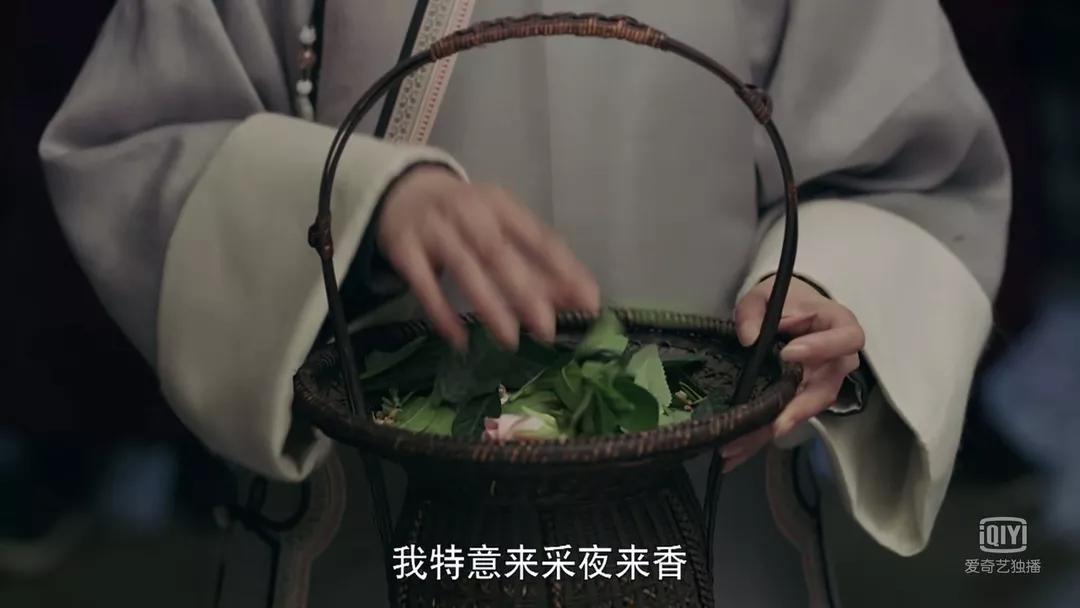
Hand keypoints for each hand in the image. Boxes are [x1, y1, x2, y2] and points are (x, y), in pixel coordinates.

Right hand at [377, 165, 599, 350]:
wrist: (403, 192)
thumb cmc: (467, 217)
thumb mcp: (502, 226)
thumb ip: (537, 261)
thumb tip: (580, 300)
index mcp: (501, 205)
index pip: (538, 236)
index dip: (564, 269)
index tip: (587, 301)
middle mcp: (468, 212)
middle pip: (499, 252)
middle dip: (526, 291)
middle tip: (548, 328)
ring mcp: (434, 229)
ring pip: (464, 268)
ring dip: (489, 305)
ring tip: (511, 340)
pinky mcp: (404, 249)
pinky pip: (423, 284)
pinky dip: (441, 312)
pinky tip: (460, 340)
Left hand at [721, 276, 864, 472]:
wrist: (788, 311)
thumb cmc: (785, 299)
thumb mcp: (764, 295)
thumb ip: (754, 311)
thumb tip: (749, 338)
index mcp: (838, 325)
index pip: (846, 337)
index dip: (823, 348)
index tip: (789, 353)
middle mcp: (836, 359)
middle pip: (827, 388)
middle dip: (800, 408)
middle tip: (775, 424)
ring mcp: (820, 381)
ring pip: (805, 410)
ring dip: (774, 429)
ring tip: (741, 445)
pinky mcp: (801, 398)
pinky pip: (785, 418)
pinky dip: (760, 435)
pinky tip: (735, 452)